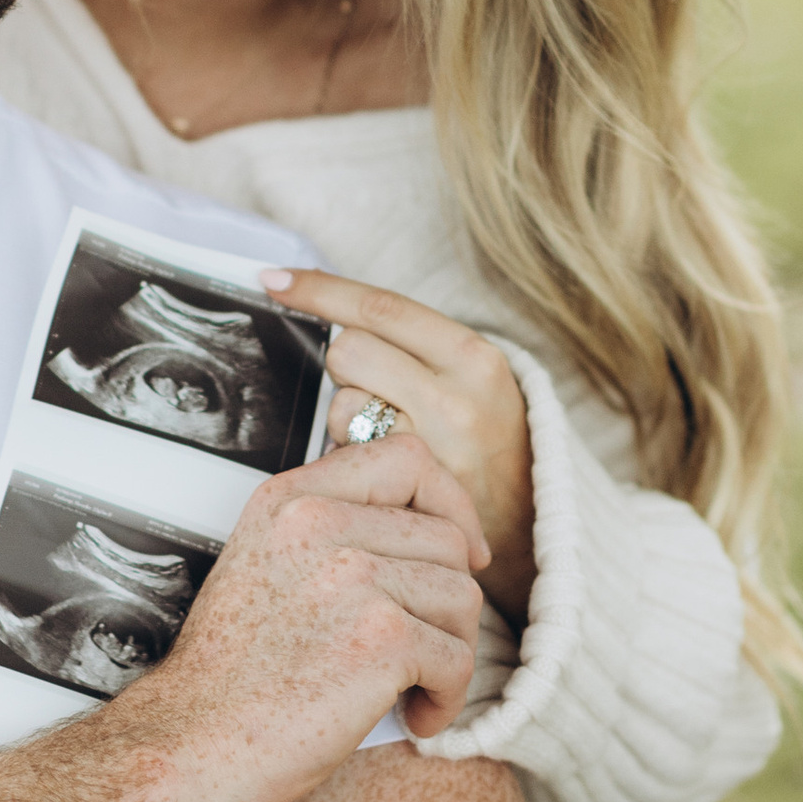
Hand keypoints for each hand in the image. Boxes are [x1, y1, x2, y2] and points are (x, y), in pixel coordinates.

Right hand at [125, 428, 485, 801]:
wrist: (190, 746)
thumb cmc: (230, 678)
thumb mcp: (265, 566)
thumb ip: (331, 534)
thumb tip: (433, 534)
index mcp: (290, 499)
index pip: (405, 456)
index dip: (450, 501)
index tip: (463, 549)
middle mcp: (319, 522)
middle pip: (447, 539)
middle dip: (449, 603)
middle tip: (425, 650)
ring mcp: (352, 576)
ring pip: (461, 598)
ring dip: (451, 652)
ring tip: (412, 688)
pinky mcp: (381, 637)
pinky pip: (457, 659)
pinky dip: (447, 699)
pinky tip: (414, 717)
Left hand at [265, 270, 536, 622]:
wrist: (528, 522)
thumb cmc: (487, 438)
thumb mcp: (472, 377)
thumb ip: (414, 346)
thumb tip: (330, 308)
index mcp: (473, 355)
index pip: (381, 307)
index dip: (320, 290)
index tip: (273, 279)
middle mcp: (457, 396)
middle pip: (350, 350)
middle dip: (347, 367)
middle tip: (379, 392)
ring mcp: (434, 448)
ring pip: (342, 403)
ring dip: (349, 416)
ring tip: (390, 436)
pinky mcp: (411, 490)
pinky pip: (348, 453)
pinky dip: (354, 455)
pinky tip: (385, 468)